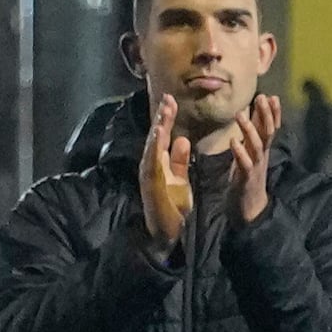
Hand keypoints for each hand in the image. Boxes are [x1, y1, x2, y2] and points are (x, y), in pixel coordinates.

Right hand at [137, 89, 196, 247]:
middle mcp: (150, 166)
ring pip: (152, 146)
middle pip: (155, 137)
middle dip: (161, 118)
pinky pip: (153, 162)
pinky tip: (159, 134)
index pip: (162, 137)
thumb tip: (182, 138)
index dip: (166, 118)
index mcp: (158, 163)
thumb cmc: (172, 207)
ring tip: (164, 111)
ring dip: (158, 128)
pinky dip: (155, 147)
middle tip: (168, 98)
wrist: (166, 233)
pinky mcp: (151, 183)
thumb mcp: (180, 179)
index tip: (172, 101)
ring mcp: (149, 174)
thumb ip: (180, 160)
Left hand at [232, 93, 281, 226]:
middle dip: (265, 114)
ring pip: (257, 145)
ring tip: (240, 115)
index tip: (272, 96)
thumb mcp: (252, 155)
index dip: (274, 113)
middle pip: (267, 132)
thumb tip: (255, 117)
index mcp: (263, 150)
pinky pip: (245, 163)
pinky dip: (240, 152)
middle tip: (261, 97)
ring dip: (249, 129)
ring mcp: (255, 166)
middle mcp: (262, 156)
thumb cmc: (248, 178)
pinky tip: (233, 141)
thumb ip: (254, 136)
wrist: (250, 208)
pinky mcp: (246, 178)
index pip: (271, 128)